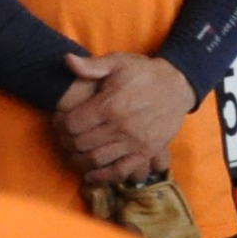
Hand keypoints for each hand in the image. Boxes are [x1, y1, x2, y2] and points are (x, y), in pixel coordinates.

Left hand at [55, 50, 193, 183]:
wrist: (177, 86)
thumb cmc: (144, 73)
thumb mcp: (118, 62)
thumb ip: (91, 65)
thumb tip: (66, 60)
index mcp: (110, 105)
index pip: (72, 124)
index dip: (60, 125)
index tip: (59, 121)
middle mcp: (121, 127)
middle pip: (80, 144)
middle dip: (66, 143)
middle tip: (63, 138)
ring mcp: (135, 142)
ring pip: (96, 160)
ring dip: (79, 161)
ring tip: (73, 154)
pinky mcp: (146, 152)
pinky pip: (121, 171)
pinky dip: (103, 177)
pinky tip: (90, 176)